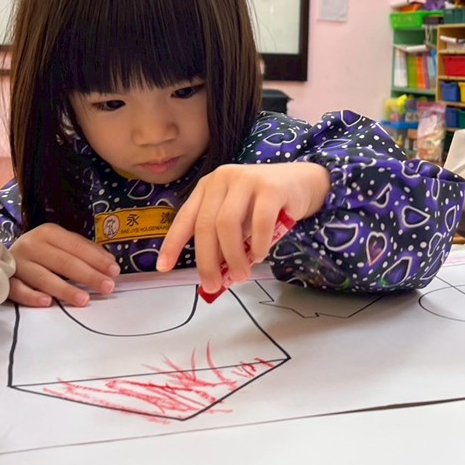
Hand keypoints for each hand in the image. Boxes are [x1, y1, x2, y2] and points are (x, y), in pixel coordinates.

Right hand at [8, 223, 119, 306]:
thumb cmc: (40, 252)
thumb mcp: (61, 244)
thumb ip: (85, 251)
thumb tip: (110, 263)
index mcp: (48, 233)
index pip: (76, 246)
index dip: (96, 259)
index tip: (114, 271)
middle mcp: (32, 245)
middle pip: (63, 262)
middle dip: (88, 275)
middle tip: (107, 287)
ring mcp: (17, 264)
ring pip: (43, 277)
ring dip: (65, 289)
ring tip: (84, 300)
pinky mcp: (5, 281)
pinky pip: (18, 290)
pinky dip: (32, 296)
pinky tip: (48, 303)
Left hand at [156, 162, 330, 292]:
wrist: (301, 182)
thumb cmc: (265, 205)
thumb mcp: (239, 219)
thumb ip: (224, 240)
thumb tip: (215, 275)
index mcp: (208, 187)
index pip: (185, 217)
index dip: (172, 243)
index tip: (164, 267)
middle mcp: (222, 179)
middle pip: (206, 225)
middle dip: (207, 261)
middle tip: (212, 286)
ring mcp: (246, 179)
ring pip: (228, 224)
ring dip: (233, 256)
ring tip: (241, 275)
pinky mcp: (270, 186)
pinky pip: (259, 221)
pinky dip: (257, 244)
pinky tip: (259, 255)